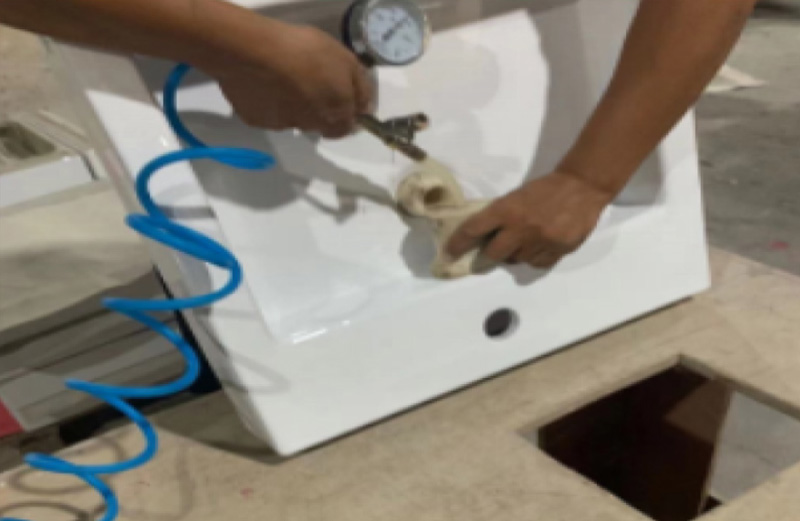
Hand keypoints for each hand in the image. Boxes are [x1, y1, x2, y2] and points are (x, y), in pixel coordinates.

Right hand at [200, 23, 372, 137]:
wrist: (256, 53)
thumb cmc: (306, 52)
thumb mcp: (346, 61)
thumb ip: (361, 89)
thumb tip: (366, 110)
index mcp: (335, 115)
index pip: (346, 128)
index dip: (346, 114)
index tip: (340, 97)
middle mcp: (311, 127)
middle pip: (320, 124)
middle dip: (319, 110)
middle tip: (310, 84)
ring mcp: (282, 126)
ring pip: (294, 119)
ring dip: (294, 106)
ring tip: (285, 81)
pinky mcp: (257, 121)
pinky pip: (268, 114)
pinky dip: (270, 103)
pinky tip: (265, 84)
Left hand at [446, 171, 612, 268]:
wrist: (582, 187)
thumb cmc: (545, 189)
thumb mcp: (517, 196)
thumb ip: (501, 216)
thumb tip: (484, 238)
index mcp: (507, 210)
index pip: (474, 230)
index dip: (458, 244)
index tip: (449, 253)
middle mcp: (521, 228)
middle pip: (493, 254)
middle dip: (490, 253)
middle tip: (492, 250)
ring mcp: (540, 241)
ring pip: (516, 260)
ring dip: (515, 254)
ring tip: (524, 241)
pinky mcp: (558, 250)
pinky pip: (536, 264)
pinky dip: (533, 258)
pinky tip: (539, 246)